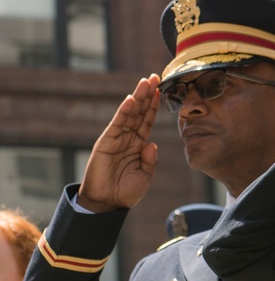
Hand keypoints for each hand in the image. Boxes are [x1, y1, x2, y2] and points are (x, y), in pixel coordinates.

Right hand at [77, 75, 160, 212]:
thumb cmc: (126, 192)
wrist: (107, 204)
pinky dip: (123, 112)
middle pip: (139, 112)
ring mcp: (117, 139)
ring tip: (145, 82)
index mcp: (139, 145)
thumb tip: (152, 144)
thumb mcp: (145, 176)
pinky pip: (117, 125)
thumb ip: (150, 160)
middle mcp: (128, 138)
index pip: (148, 120)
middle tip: (155, 76)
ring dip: (137, 97)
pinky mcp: (106, 143)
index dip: (154, 106)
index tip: (162, 90)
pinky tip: (130, 100)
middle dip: (147, 95)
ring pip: (129, 114)